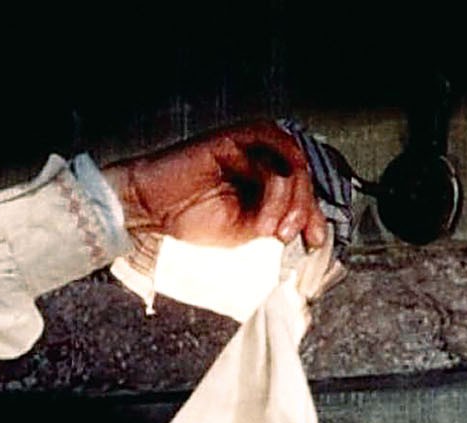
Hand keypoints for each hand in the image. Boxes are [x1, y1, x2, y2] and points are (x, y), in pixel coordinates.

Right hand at [103, 122, 329, 250]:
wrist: (151, 208)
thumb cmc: (188, 217)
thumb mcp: (243, 228)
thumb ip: (273, 219)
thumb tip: (303, 225)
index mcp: (264, 176)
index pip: (304, 188)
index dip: (315, 214)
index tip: (314, 241)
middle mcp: (261, 156)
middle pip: (303, 176)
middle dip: (302, 210)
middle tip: (284, 236)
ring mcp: (250, 145)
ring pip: (292, 166)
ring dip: (288, 203)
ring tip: (269, 230)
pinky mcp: (237, 138)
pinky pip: (271, 157)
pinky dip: (274, 190)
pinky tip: (261, 217)